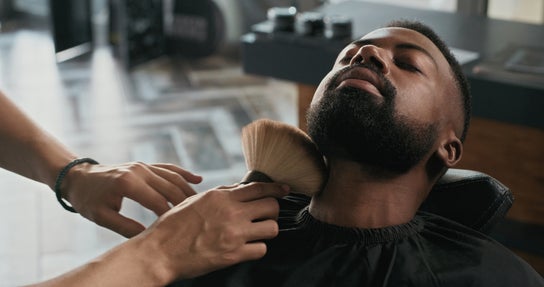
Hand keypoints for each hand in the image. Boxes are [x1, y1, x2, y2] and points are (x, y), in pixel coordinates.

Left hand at [61, 162, 201, 237]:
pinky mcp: (144, 165)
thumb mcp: (102, 217)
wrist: (77, 177)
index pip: (158, 202)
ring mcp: (143, 166)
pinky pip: (168, 168)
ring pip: (173, 177)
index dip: (171, 216)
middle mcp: (139, 171)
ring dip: (188, 189)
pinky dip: (183, 173)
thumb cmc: (88, 199)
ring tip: (202, 203)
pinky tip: (197, 178)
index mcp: (128, 184)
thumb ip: (126, 227)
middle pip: (171, 188)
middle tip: (199, 217)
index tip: (182, 229)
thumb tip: (149, 237)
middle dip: (185, 203)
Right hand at [135, 182, 289, 282]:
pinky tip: (247, 248)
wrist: (159, 252)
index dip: (276, 188)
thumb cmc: (172, 226)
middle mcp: (231, 213)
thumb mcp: (195, 201)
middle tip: (264, 216)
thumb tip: (239, 189)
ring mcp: (234, 234)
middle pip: (271, 206)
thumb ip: (220, 195)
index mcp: (221, 197)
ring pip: (272, 228)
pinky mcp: (233, 255)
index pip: (259, 188)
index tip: (285, 189)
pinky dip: (257, 249)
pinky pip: (262, 249)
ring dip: (266, 231)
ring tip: (255, 233)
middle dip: (271, 211)